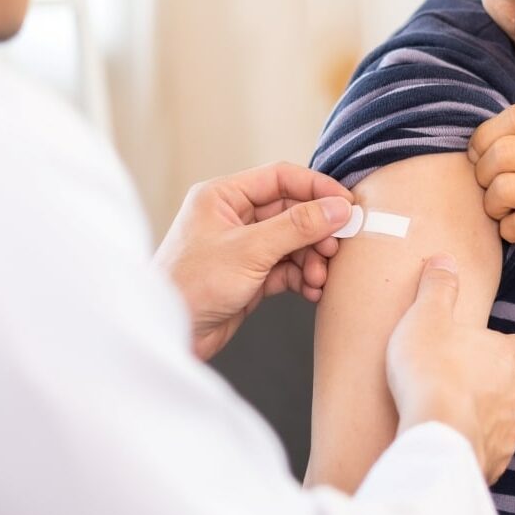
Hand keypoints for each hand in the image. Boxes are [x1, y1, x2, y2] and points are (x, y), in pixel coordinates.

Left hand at [155, 162, 353, 360]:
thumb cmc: (190, 286)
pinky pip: (286, 268)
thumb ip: (297, 226)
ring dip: (312, 258)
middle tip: (336, 247)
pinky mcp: (249, 275)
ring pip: (292, 242)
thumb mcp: (249, 250)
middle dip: (316, 231)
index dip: (316, 188)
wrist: (168, 336)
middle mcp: (233, 217)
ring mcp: (242, 247)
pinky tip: (311, 290)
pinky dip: (302, 277)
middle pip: (291, 211)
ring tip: (319, 277)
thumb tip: (337, 208)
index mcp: (222, 196)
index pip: (280, 178)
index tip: (346, 204)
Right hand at [387, 255, 514, 483]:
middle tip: (456, 387)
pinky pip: (489, 454)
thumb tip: (445, 260)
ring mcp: (508, 429)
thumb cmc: (431, 370)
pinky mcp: (496, 461)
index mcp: (504, 354)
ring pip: (502, 421)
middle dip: (490, 387)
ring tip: (450, 419)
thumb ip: (438, 288)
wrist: (436, 432)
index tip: (486, 351)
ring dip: (482, 420)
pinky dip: (474, 449)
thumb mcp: (426, 316)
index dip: (508, 349)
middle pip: (511, 386)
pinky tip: (449, 446)